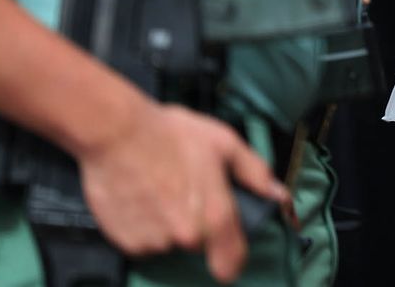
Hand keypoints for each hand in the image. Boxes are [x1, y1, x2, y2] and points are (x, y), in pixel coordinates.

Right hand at [76, 98, 288, 282]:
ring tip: (158, 189)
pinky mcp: (126, 242)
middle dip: (195, 223)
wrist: (116, 133)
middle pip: (198, 243)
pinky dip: (142, 227)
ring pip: (168, 241)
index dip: (232, 261)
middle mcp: (187, 236)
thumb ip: (254, 172)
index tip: (227, 259)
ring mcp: (155, 242)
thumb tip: (278, 194)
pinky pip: (142, 242)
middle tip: (183, 191)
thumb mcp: (224, 143)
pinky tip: (140, 198)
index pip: (231, 261)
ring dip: (166, 224)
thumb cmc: (172, 134)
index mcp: (215, 216)